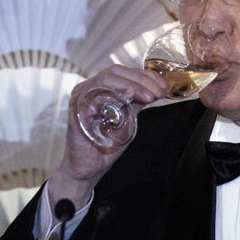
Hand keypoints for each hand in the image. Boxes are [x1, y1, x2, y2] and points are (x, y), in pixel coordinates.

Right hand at [50, 65, 164, 205]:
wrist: (89, 167)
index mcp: (98, 88)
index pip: (123, 72)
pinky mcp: (76, 110)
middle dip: (142, 80)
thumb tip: (156, 89)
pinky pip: (95, 96)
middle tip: (159, 92)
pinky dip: (114, 95)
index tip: (163, 86)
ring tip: (150, 96)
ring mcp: (80, 98)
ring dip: (132, 85)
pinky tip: (129, 100)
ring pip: (107, 79)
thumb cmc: (105, 144)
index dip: (145, 76)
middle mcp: (88, 89)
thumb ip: (136, 103)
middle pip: (116, 71)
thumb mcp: (127, 119)